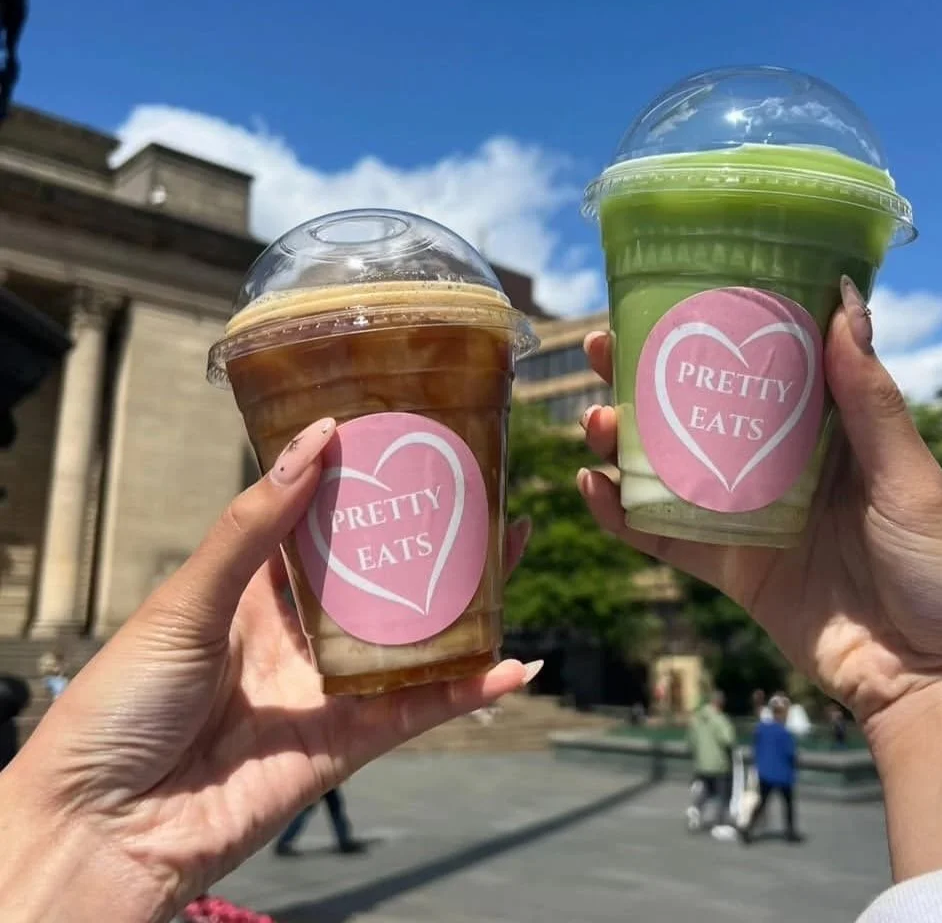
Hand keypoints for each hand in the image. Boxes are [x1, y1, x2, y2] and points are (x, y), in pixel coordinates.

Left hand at [0, 419, 535, 922]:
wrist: (100, 830)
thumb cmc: (120, 704)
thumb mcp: (188, 599)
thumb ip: (255, 526)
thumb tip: (316, 440)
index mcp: (252, 592)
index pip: (322, 526)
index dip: (364, 486)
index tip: (406, 445)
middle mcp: (296, 635)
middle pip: (379, 578)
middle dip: (429, 539)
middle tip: (480, 492)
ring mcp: (326, 689)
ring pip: (410, 637)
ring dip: (463, 602)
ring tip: (509, 552)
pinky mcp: (345, 744)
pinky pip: (417, 710)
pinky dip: (466, 690)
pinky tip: (512, 665)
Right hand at [578, 285, 941, 723]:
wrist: (938, 679)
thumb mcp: (909, 476)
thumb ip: (868, 397)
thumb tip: (846, 299)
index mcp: (826, 430)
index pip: (757, 364)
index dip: (710, 330)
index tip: (664, 297)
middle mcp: (779, 467)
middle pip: (698, 412)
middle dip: (644, 379)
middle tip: (601, 351)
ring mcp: (749, 518)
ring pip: (669, 469)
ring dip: (623, 442)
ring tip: (595, 422)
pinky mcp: (730, 569)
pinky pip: (665, 537)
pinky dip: (622, 516)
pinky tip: (591, 487)